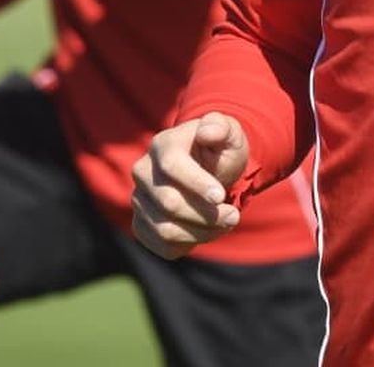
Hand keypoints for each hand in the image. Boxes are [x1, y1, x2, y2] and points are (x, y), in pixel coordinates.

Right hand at [130, 112, 249, 259]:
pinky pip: (161, 245)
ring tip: (225, 224)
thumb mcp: (228, 133)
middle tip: (233, 215)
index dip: (197, 184)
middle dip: (207, 215)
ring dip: (202, 232)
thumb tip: (207, 132)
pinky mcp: (142, 223)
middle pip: (169, 203)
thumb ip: (221, 128)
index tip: (221, 196)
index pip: (172, 166)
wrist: (210, 168)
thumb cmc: (220, 149)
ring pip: (165, 229)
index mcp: (163, 144)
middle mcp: (143, 171)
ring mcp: (140, 199)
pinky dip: (188, 245)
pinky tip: (206, 232)